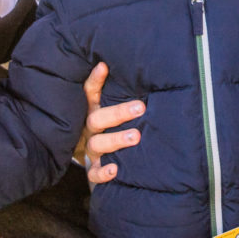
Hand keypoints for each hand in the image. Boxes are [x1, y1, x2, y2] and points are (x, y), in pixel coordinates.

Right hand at [82, 61, 144, 186]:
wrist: (95, 161)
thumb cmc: (110, 128)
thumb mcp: (110, 110)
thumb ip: (121, 95)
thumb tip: (149, 76)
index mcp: (93, 111)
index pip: (90, 93)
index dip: (95, 80)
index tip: (104, 66)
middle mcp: (90, 129)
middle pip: (97, 118)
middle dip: (119, 113)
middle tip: (141, 108)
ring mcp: (90, 149)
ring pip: (97, 143)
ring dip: (116, 139)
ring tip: (136, 136)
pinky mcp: (93, 169)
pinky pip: (94, 173)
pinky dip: (103, 172)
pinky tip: (115, 169)